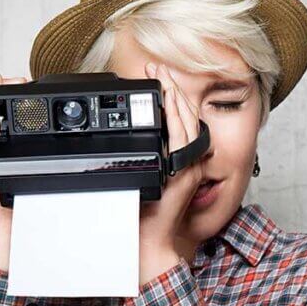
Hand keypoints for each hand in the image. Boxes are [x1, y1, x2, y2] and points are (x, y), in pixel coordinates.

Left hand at [137, 62, 205, 285]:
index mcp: (176, 160)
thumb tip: (118, 138)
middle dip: (172, 87)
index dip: (170, 95)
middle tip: (158, 65)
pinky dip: (178, 118)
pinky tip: (170, 101)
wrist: (146, 240)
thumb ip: (134, 157)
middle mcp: (186, 161)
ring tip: (163, 74)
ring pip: (187, 122)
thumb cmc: (139, 215)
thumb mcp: (135, 179)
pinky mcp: (183, 174)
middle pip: (185, 115)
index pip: (177, 120)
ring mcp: (187, 166)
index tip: (157, 74)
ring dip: (175, 95)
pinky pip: (184, 139)